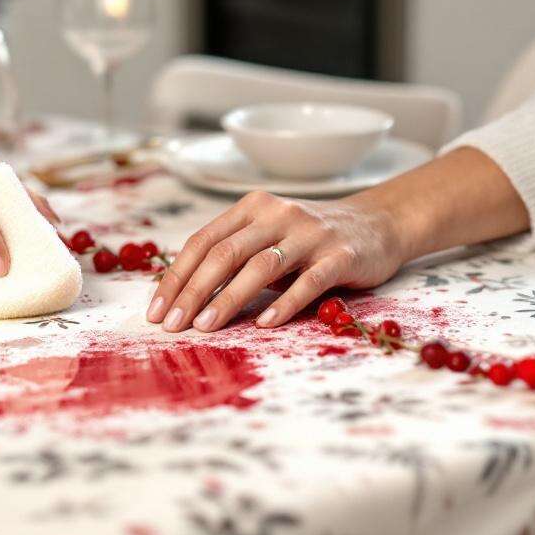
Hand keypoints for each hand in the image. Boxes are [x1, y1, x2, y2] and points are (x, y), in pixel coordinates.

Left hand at [146, 191, 405, 332]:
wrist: (377, 224)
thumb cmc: (309, 240)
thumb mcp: (267, 238)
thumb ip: (233, 256)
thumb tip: (181, 295)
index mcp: (252, 208)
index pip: (203, 241)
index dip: (176, 276)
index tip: (156, 310)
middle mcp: (278, 214)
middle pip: (225, 253)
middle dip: (193, 291)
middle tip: (173, 325)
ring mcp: (310, 233)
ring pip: (260, 266)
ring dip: (229, 298)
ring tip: (206, 326)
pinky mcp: (341, 255)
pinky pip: (308, 281)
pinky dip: (284, 303)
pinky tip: (265, 323)